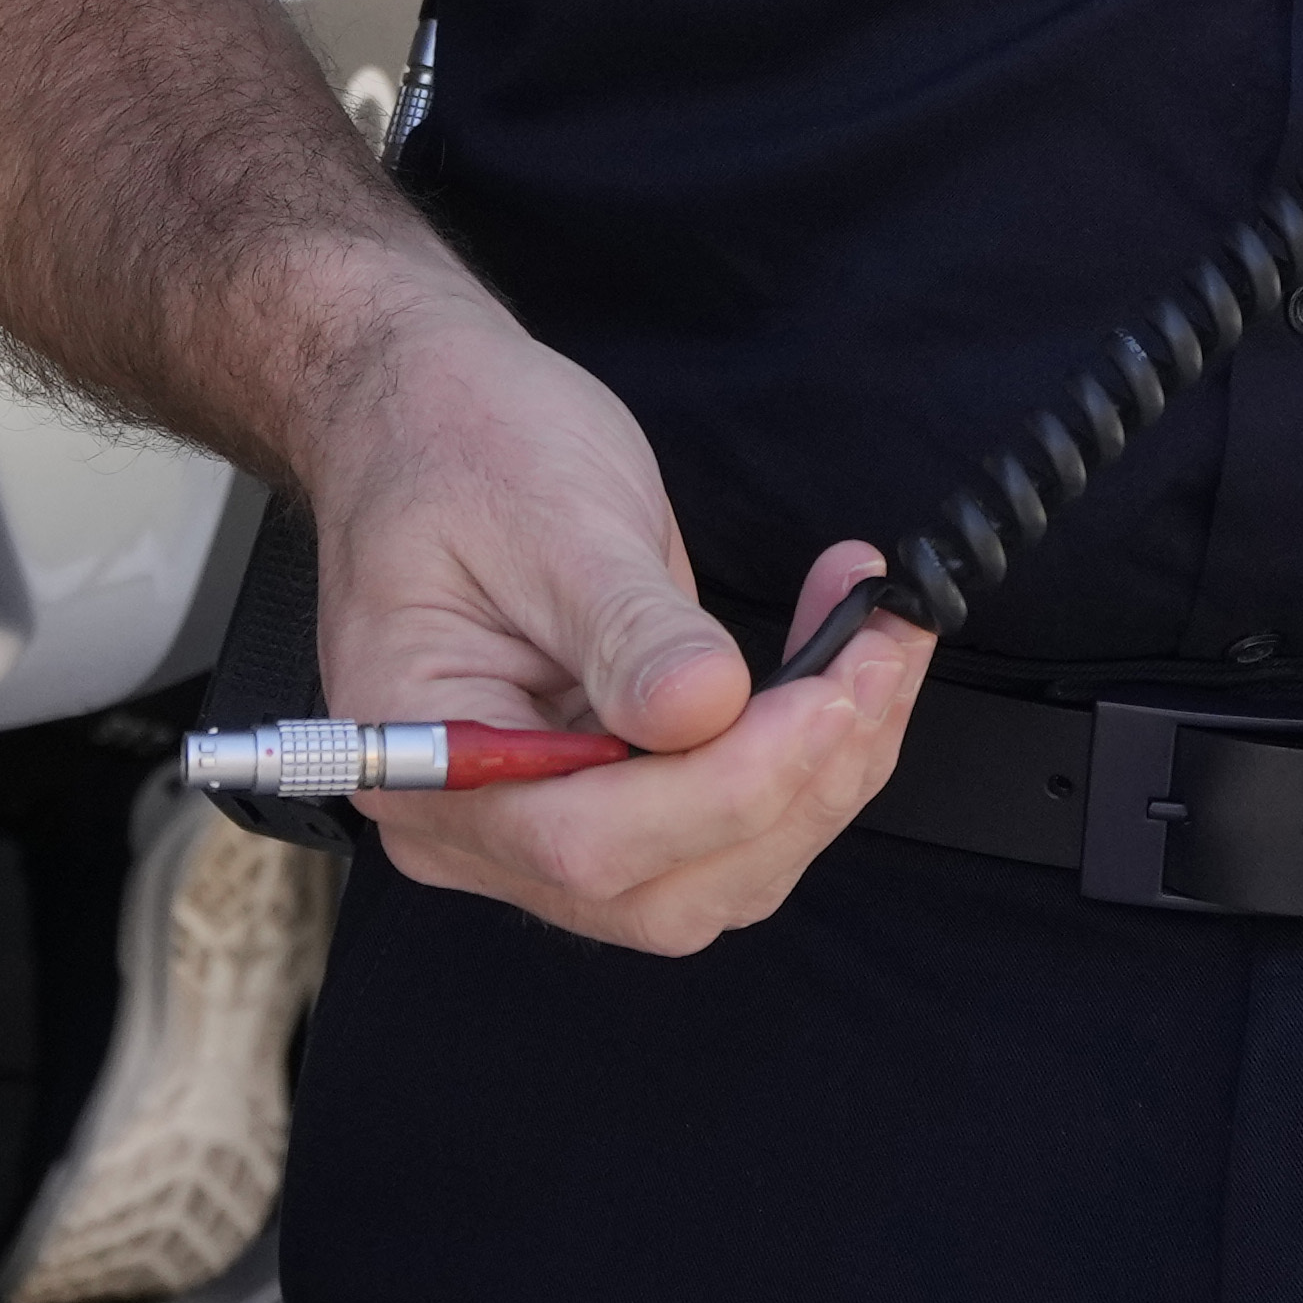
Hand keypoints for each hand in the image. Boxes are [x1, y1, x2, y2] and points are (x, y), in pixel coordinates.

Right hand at [284, 275, 923, 954]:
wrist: (427, 415)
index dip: (724, 790)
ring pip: (714, 872)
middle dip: (796, 786)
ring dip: (822, 774)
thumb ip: (626, 626)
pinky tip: (842, 664)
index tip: (828, 697)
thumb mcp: (546, 515)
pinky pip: (724, 825)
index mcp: (424, 761)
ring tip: (876, 645)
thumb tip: (709, 709)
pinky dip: (804, 759)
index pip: (584, 842)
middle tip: (878, 658)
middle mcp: (476, 825)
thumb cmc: (455, 446)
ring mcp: (542, 824)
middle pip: (661, 887)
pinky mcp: (610, 798)